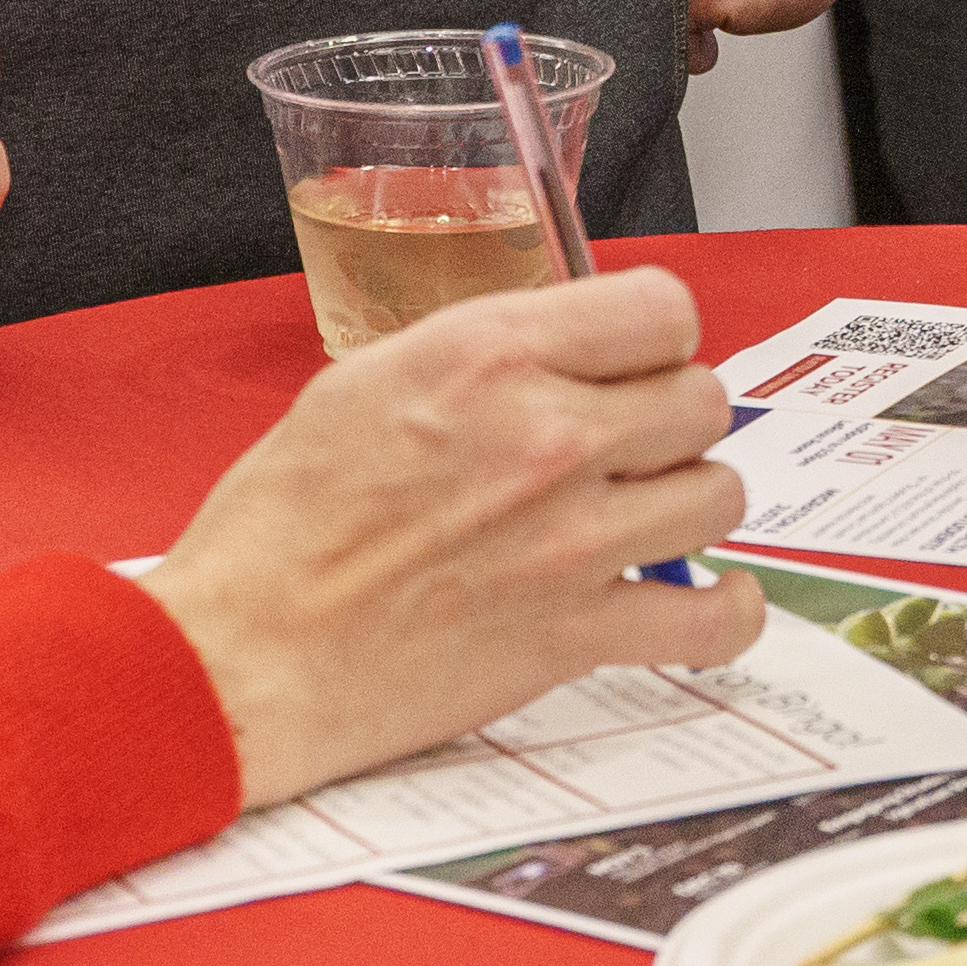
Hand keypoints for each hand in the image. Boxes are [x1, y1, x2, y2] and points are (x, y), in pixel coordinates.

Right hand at [139, 265, 757, 803]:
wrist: (243, 657)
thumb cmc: (279, 526)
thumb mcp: (365, 381)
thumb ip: (480, 357)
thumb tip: (557, 353)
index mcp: (488, 356)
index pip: (661, 308)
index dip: (652, 336)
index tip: (629, 363)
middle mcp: (546, 436)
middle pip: (703, 398)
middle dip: (671, 417)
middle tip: (628, 445)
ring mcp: (572, 541)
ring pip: (720, 494)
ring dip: (689, 502)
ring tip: (644, 516)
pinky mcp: (576, 636)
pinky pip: (711, 619)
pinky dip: (722, 612)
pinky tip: (702, 598)